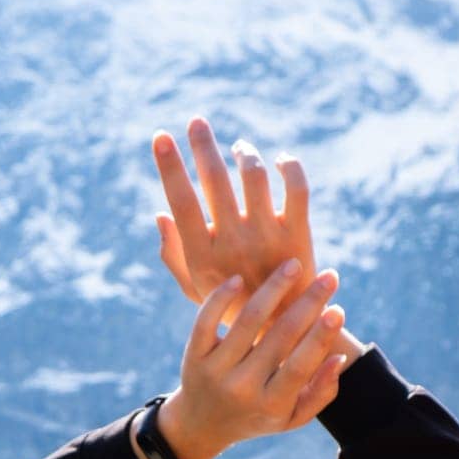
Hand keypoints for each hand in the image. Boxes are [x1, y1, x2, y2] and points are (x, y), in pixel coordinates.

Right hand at [152, 116, 316, 334]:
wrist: (285, 336)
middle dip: (202, 145)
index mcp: (203, 258)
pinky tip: (279, 160)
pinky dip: (289, 165)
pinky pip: (296, 186)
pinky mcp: (298, 235)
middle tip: (197, 122)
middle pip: (215, 179)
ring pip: (254, 175)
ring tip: (238, 150)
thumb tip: (161, 214)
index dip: (169, 166)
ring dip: (244, 153)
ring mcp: (267, 238)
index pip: (181, 202)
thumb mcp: (195, 291)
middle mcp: (234, 244)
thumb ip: (174, 256)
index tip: (161, 137)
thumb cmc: (233, 310)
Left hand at [153, 259, 348, 458]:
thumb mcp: (291, 417)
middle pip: (280, 338)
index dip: (321, 337)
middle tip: (329, 277)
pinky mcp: (194, 356)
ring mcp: (215, 371)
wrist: (202, 426)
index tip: (338, 309)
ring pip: (247, 321)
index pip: (300, 365)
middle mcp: (242, 388)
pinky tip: (240, 279)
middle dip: (308, 303)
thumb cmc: (258, 415)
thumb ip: (321, 393)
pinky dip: (221, 298)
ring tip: (293, 265)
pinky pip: (206, 320)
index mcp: (270, 405)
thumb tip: (340, 357)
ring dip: (273, 288)